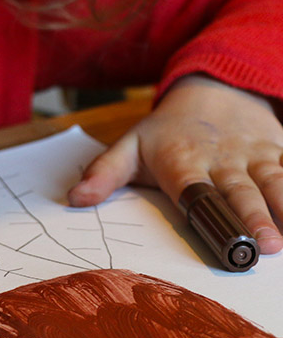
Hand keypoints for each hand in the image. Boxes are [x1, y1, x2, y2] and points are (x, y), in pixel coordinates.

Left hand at [67, 76, 282, 254]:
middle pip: (239, 190)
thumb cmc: (165, 131)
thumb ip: (104, 173)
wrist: (212, 90)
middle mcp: (220, 159)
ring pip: (273, 180)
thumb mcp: (129, 146)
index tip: (219, 235)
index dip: (206, 210)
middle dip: (254, 218)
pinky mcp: (277, 149)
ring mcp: (253, 154)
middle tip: (268, 246)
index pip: (193, 189)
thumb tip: (75, 199)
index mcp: (182, 161)